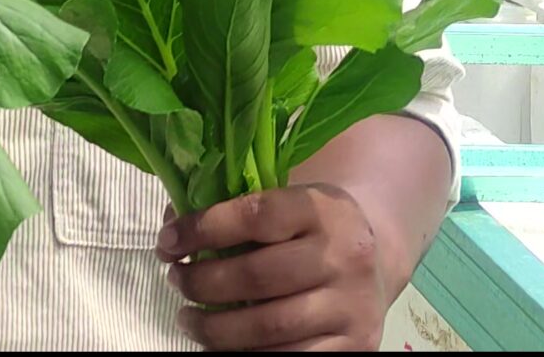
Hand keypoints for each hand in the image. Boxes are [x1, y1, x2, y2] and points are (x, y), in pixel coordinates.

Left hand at [159, 185, 388, 350]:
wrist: (375, 258)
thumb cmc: (309, 228)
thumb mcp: (284, 203)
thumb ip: (230, 209)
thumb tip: (170, 230)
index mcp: (322, 210)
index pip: (256, 215)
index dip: (203, 229)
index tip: (168, 242)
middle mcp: (344, 257)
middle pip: (256, 277)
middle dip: (202, 283)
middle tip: (176, 281)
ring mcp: (352, 306)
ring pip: (268, 327)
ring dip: (214, 329)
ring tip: (187, 318)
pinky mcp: (356, 346)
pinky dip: (244, 356)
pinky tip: (218, 346)